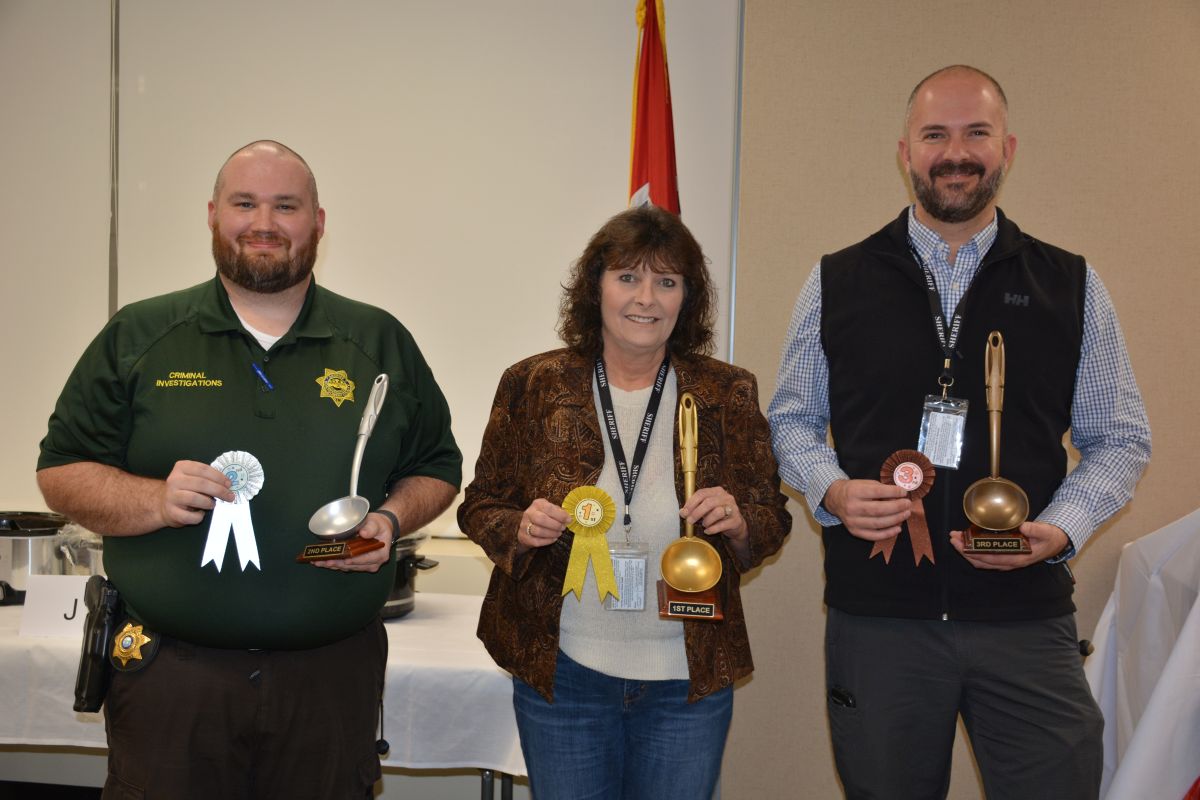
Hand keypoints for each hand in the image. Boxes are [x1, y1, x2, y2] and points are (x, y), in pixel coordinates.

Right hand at [159, 460, 234, 527]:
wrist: (164, 504)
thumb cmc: (185, 489)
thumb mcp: (194, 477)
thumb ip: (208, 478)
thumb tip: (227, 484)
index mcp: (182, 467)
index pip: (203, 469)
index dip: (219, 477)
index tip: (229, 484)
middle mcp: (174, 480)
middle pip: (201, 483)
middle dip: (219, 490)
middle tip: (230, 496)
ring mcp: (171, 496)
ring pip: (194, 498)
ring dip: (208, 503)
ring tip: (213, 504)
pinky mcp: (171, 512)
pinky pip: (190, 516)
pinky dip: (199, 516)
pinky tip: (201, 513)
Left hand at [313, 511, 394, 572]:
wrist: (379, 529)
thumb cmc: (379, 526)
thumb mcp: (376, 523)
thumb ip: (371, 528)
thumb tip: (364, 533)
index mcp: (380, 554)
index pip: (366, 559)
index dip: (355, 560)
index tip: (345, 560)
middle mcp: (373, 563)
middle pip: (354, 565)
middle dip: (339, 564)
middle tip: (326, 561)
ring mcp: (365, 565)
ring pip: (348, 567)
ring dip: (334, 565)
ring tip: (320, 562)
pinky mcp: (357, 565)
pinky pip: (345, 566)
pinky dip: (334, 564)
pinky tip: (323, 562)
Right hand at [517, 499, 568, 553]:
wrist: (527, 526)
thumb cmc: (542, 516)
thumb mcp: (549, 509)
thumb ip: (558, 512)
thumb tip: (568, 518)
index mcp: (537, 504)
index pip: (549, 508)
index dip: (560, 515)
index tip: (569, 520)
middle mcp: (529, 513)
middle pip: (542, 519)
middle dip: (555, 525)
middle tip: (563, 528)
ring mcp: (524, 525)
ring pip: (538, 531)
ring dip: (552, 533)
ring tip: (559, 533)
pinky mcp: (524, 537)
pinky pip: (536, 541)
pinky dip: (547, 541)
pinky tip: (553, 539)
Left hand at [680, 486, 745, 543]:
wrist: (736, 525)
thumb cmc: (718, 515)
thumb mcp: (707, 508)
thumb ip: (696, 507)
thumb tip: (683, 512)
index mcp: (717, 491)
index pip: (702, 493)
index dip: (691, 503)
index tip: (684, 512)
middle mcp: (726, 497)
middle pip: (709, 502)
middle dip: (696, 512)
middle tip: (689, 520)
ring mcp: (733, 508)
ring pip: (717, 512)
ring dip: (706, 520)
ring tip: (703, 525)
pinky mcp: (736, 520)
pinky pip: (722, 524)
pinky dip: (712, 529)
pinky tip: (707, 531)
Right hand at [822, 479, 910, 540]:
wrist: (835, 499)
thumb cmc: (854, 490)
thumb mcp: (865, 484)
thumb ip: (881, 489)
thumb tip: (899, 496)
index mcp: (854, 492)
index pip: (876, 492)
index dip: (892, 492)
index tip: (904, 492)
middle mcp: (851, 507)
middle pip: (878, 509)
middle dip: (896, 507)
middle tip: (907, 504)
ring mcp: (852, 521)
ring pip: (878, 523)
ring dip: (895, 519)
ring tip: (906, 514)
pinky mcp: (854, 531)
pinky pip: (873, 535)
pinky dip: (887, 533)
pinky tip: (898, 528)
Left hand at [949, 520, 1069, 569]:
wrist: (1055, 542)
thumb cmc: (1049, 537)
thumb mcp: (1046, 532)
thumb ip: (1036, 530)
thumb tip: (1023, 527)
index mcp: (1019, 558)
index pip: (992, 558)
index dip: (976, 552)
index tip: (963, 544)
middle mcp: (1010, 562)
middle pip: (982, 561)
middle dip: (965, 551)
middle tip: (953, 538)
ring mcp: (1006, 561)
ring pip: (982, 561)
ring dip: (967, 551)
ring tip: (955, 539)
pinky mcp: (1004, 557)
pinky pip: (985, 558)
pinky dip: (974, 551)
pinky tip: (966, 542)